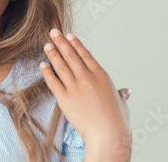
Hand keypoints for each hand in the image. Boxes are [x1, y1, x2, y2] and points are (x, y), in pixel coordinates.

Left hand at [39, 29, 130, 143]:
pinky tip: (42, 64)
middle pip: (71, 56)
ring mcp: (75, 87)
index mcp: (101, 75)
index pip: (85, 55)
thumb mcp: (121, 102)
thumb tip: (125, 91)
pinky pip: (53, 82)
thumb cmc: (117, 120)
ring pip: (61, 66)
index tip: (69, 35)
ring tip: (47, 45)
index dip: (76, 44)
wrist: (108, 134)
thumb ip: (120, 94)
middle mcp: (87, 78)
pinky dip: (47, 72)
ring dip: (53, 53)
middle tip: (53, 32)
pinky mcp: (65, 98)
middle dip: (61, 42)